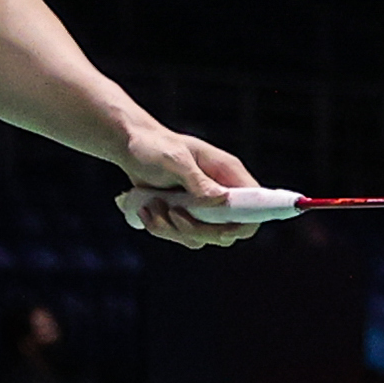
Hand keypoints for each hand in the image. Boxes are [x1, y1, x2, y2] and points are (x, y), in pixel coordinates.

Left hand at [116, 127, 262, 247]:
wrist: (129, 145)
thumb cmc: (154, 145)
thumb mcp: (175, 161)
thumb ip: (198, 182)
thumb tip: (221, 200)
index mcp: (227, 172)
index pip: (254, 204)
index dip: (245, 223)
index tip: (222, 230)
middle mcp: (220, 191)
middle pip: (226, 230)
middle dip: (198, 230)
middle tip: (174, 213)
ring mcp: (202, 206)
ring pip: (200, 237)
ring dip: (172, 229)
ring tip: (152, 205)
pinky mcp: (185, 214)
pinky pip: (180, 235)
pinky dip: (161, 228)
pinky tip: (146, 210)